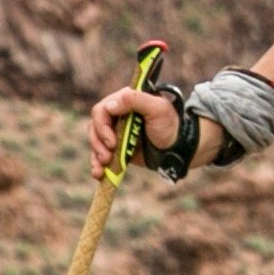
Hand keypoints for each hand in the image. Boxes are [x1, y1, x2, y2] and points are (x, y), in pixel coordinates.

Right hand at [87, 88, 214, 180]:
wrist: (178, 148)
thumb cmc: (171, 125)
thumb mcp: (158, 109)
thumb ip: (136, 100)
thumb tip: (110, 105)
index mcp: (125, 101)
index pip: (101, 110)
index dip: (102, 126)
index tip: (112, 142)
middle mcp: (117, 115)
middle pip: (95, 126)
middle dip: (98, 143)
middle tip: (107, 156)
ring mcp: (116, 131)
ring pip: (95, 141)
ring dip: (96, 154)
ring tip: (104, 165)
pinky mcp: (117, 147)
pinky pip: (100, 154)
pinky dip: (97, 164)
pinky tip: (99, 174)